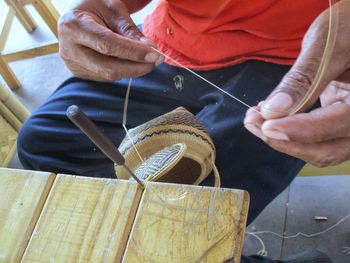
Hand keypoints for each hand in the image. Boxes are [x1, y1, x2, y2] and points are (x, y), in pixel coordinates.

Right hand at [58, 0, 162, 81]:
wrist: (78, 14)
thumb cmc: (96, 7)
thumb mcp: (114, 10)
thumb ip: (130, 31)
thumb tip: (150, 50)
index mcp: (74, 25)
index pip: (107, 44)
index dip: (133, 52)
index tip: (154, 54)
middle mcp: (69, 48)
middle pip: (108, 67)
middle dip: (136, 67)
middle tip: (157, 60)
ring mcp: (72, 64)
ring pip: (109, 75)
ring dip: (132, 69)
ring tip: (146, 59)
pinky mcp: (79, 73)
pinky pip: (106, 77)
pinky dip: (122, 70)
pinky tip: (129, 61)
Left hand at [244, 0, 349, 166]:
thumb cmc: (348, 26)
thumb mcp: (327, 46)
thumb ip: (302, 80)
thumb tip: (272, 110)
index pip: (339, 124)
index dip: (300, 130)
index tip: (267, 126)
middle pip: (329, 149)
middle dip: (287, 142)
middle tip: (255, 125)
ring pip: (320, 149)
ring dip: (285, 141)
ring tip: (255, 120)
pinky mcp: (338, 121)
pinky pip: (315, 137)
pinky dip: (290, 132)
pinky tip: (268, 118)